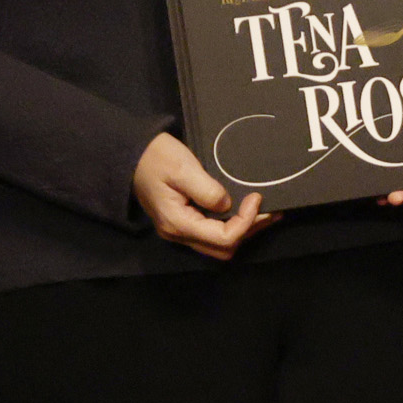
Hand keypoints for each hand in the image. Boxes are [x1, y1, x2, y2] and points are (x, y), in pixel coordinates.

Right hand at [133, 130, 267, 258]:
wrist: (132, 153)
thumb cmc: (156, 158)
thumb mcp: (183, 169)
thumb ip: (207, 190)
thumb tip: (228, 206)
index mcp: (177, 223)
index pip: (223, 238)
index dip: (246, 222)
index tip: (256, 198)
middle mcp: (178, 233)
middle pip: (223, 248)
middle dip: (250, 231)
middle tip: (270, 210)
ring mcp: (180, 230)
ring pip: (219, 245)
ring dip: (244, 230)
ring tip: (266, 211)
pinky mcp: (183, 222)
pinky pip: (212, 233)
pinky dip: (233, 226)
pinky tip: (247, 212)